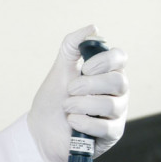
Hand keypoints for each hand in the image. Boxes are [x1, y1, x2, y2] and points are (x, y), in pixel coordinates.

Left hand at [27, 25, 128, 161]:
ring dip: (81, 105)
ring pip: (111, 104)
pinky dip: (83, 122)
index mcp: (106, 73)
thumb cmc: (52, 101)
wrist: (39, 131)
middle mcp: (117, 92)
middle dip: (88, 85)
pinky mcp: (113, 134)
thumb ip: (72, 47)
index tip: (84, 68)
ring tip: (67, 108)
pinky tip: (72, 122)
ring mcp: (117, 113)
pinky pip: (106, 127)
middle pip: (118, 81)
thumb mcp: (59, 71)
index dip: (104, 61)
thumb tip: (93, 28)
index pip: (120, 57)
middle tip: (70, 90)